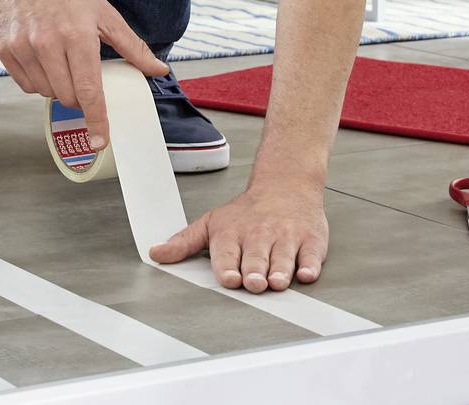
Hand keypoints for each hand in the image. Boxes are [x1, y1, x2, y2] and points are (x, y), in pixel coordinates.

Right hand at [0, 0, 168, 149]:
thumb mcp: (106, 14)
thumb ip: (132, 47)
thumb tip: (158, 70)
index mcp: (77, 36)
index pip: (89, 90)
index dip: (96, 119)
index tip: (100, 141)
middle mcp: (47, 44)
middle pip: (68, 97)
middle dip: (80, 96)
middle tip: (83, 74)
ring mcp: (23, 48)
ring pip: (46, 93)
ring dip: (59, 88)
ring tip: (61, 60)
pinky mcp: (6, 51)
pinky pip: (26, 85)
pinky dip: (38, 81)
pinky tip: (43, 59)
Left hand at [148, 180, 328, 292]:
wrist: (286, 185)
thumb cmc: (247, 212)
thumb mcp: (212, 222)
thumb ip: (184, 242)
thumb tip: (156, 254)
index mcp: (233, 235)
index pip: (228, 255)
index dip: (228, 268)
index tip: (229, 278)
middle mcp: (259, 237)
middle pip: (256, 259)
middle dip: (255, 272)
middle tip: (254, 283)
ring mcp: (286, 238)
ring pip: (283, 258)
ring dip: (280, 271)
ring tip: (277, 281)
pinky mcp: (310, 241)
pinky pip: (312, 256)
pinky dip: (310, 265)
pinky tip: (306, 273)